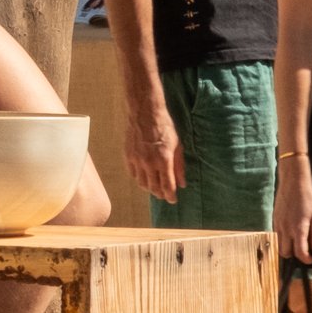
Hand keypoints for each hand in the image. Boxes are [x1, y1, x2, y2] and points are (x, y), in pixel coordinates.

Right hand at [120, 85, 184, 202]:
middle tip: (164, 195)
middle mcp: (149, 163)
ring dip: (149, 188)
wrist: (145, 112)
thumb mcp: (177, 145)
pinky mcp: (128, 156)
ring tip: (154, 188)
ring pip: (142, 183)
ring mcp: (137, 160)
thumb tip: (182, 183)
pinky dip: (139, 179)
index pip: (167, 186)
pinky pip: (133, 174)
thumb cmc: (164, 127)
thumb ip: (179, 166)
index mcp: (164, 160)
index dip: (170, 196)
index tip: (173, 200)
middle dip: (160, 194)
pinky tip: (144, 177)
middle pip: (154, 188)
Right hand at [274, 149, 311, 262]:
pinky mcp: (274, 219)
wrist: (293, 181)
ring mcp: (278, 224)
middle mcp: (286, 229)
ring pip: (279, 245)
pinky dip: (283, 238)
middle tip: (305, 250)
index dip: (307, 260)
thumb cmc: (308, 197)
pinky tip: (291, 231)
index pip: (300, 253)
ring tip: (298, 241)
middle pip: (286, 253)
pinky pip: (277, 235)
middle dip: (295, 255)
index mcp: (299, 229)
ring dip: (288, 247)